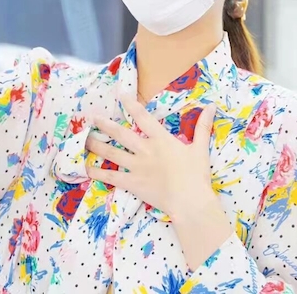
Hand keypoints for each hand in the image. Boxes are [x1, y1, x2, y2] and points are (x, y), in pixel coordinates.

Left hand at [86, 97, 234, 269]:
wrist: (189, 201)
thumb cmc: (196, 175)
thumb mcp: (200, 148)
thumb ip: (202, 127)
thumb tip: (211, 106)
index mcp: (161, 139)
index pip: (143, 117)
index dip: (131, 104)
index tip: (120, 95)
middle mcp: (145, 150)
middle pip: (121, 134)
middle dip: (105, 125)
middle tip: (92, 117)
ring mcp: (137, 167)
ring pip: (112, 153)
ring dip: (97, 146)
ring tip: (85, 139)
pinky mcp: (132, 183)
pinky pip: (111, 177)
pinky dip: (98, 173)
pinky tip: (87, 168)